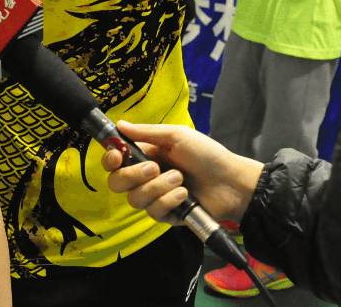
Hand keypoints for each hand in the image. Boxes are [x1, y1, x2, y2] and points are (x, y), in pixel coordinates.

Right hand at [101, 121, 262, 225]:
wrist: (230, 182)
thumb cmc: (206, 154)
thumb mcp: (177, 136)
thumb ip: (146, 133)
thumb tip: (119, 124)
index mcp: (146, 155)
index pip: (115, 161)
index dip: (110, 160)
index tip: (117, 156)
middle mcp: (146, 177)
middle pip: (117, 183)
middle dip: (133, 176)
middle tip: (154, 167)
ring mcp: (155, 197)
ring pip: (135, 199)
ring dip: (158, 187)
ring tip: (180, 180)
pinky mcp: (166, 215)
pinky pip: (154, 212)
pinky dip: (169, 201)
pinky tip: (185, 194)